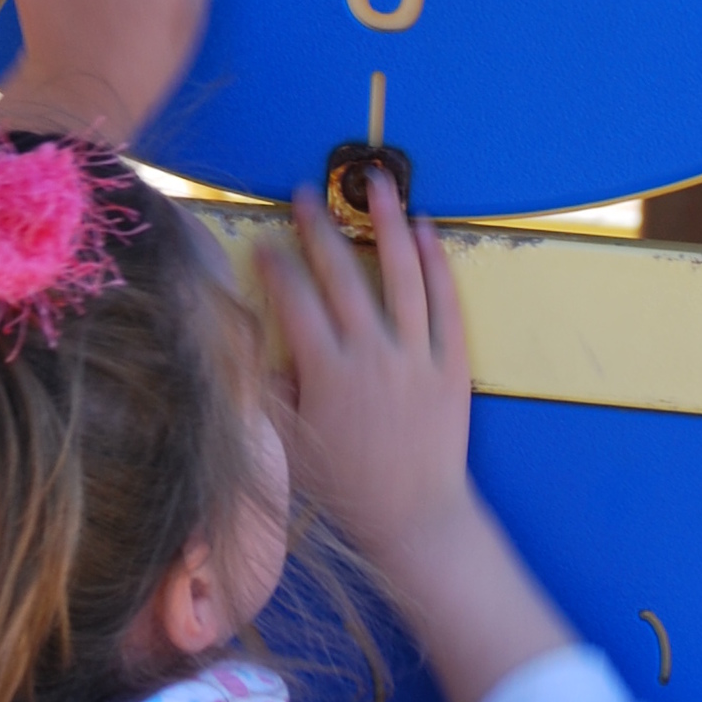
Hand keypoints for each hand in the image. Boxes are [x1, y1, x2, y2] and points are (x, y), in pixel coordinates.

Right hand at [260, 175, 570, 701]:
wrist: (415, 519)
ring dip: (388, 222)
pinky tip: (426, 230)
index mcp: (326, 373)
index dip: (275, 268)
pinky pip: (445, 302)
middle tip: (307, 194)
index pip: (293, 301)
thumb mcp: (291, 443)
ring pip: (402, 273)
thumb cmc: (345, 487)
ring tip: (379, 182)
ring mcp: (416, 355)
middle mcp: (371, 355)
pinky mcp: (452, 363)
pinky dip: (436, 262)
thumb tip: (249, 342)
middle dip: (319, 229)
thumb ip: (268, 390)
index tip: (263, 244)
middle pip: (341, 275)